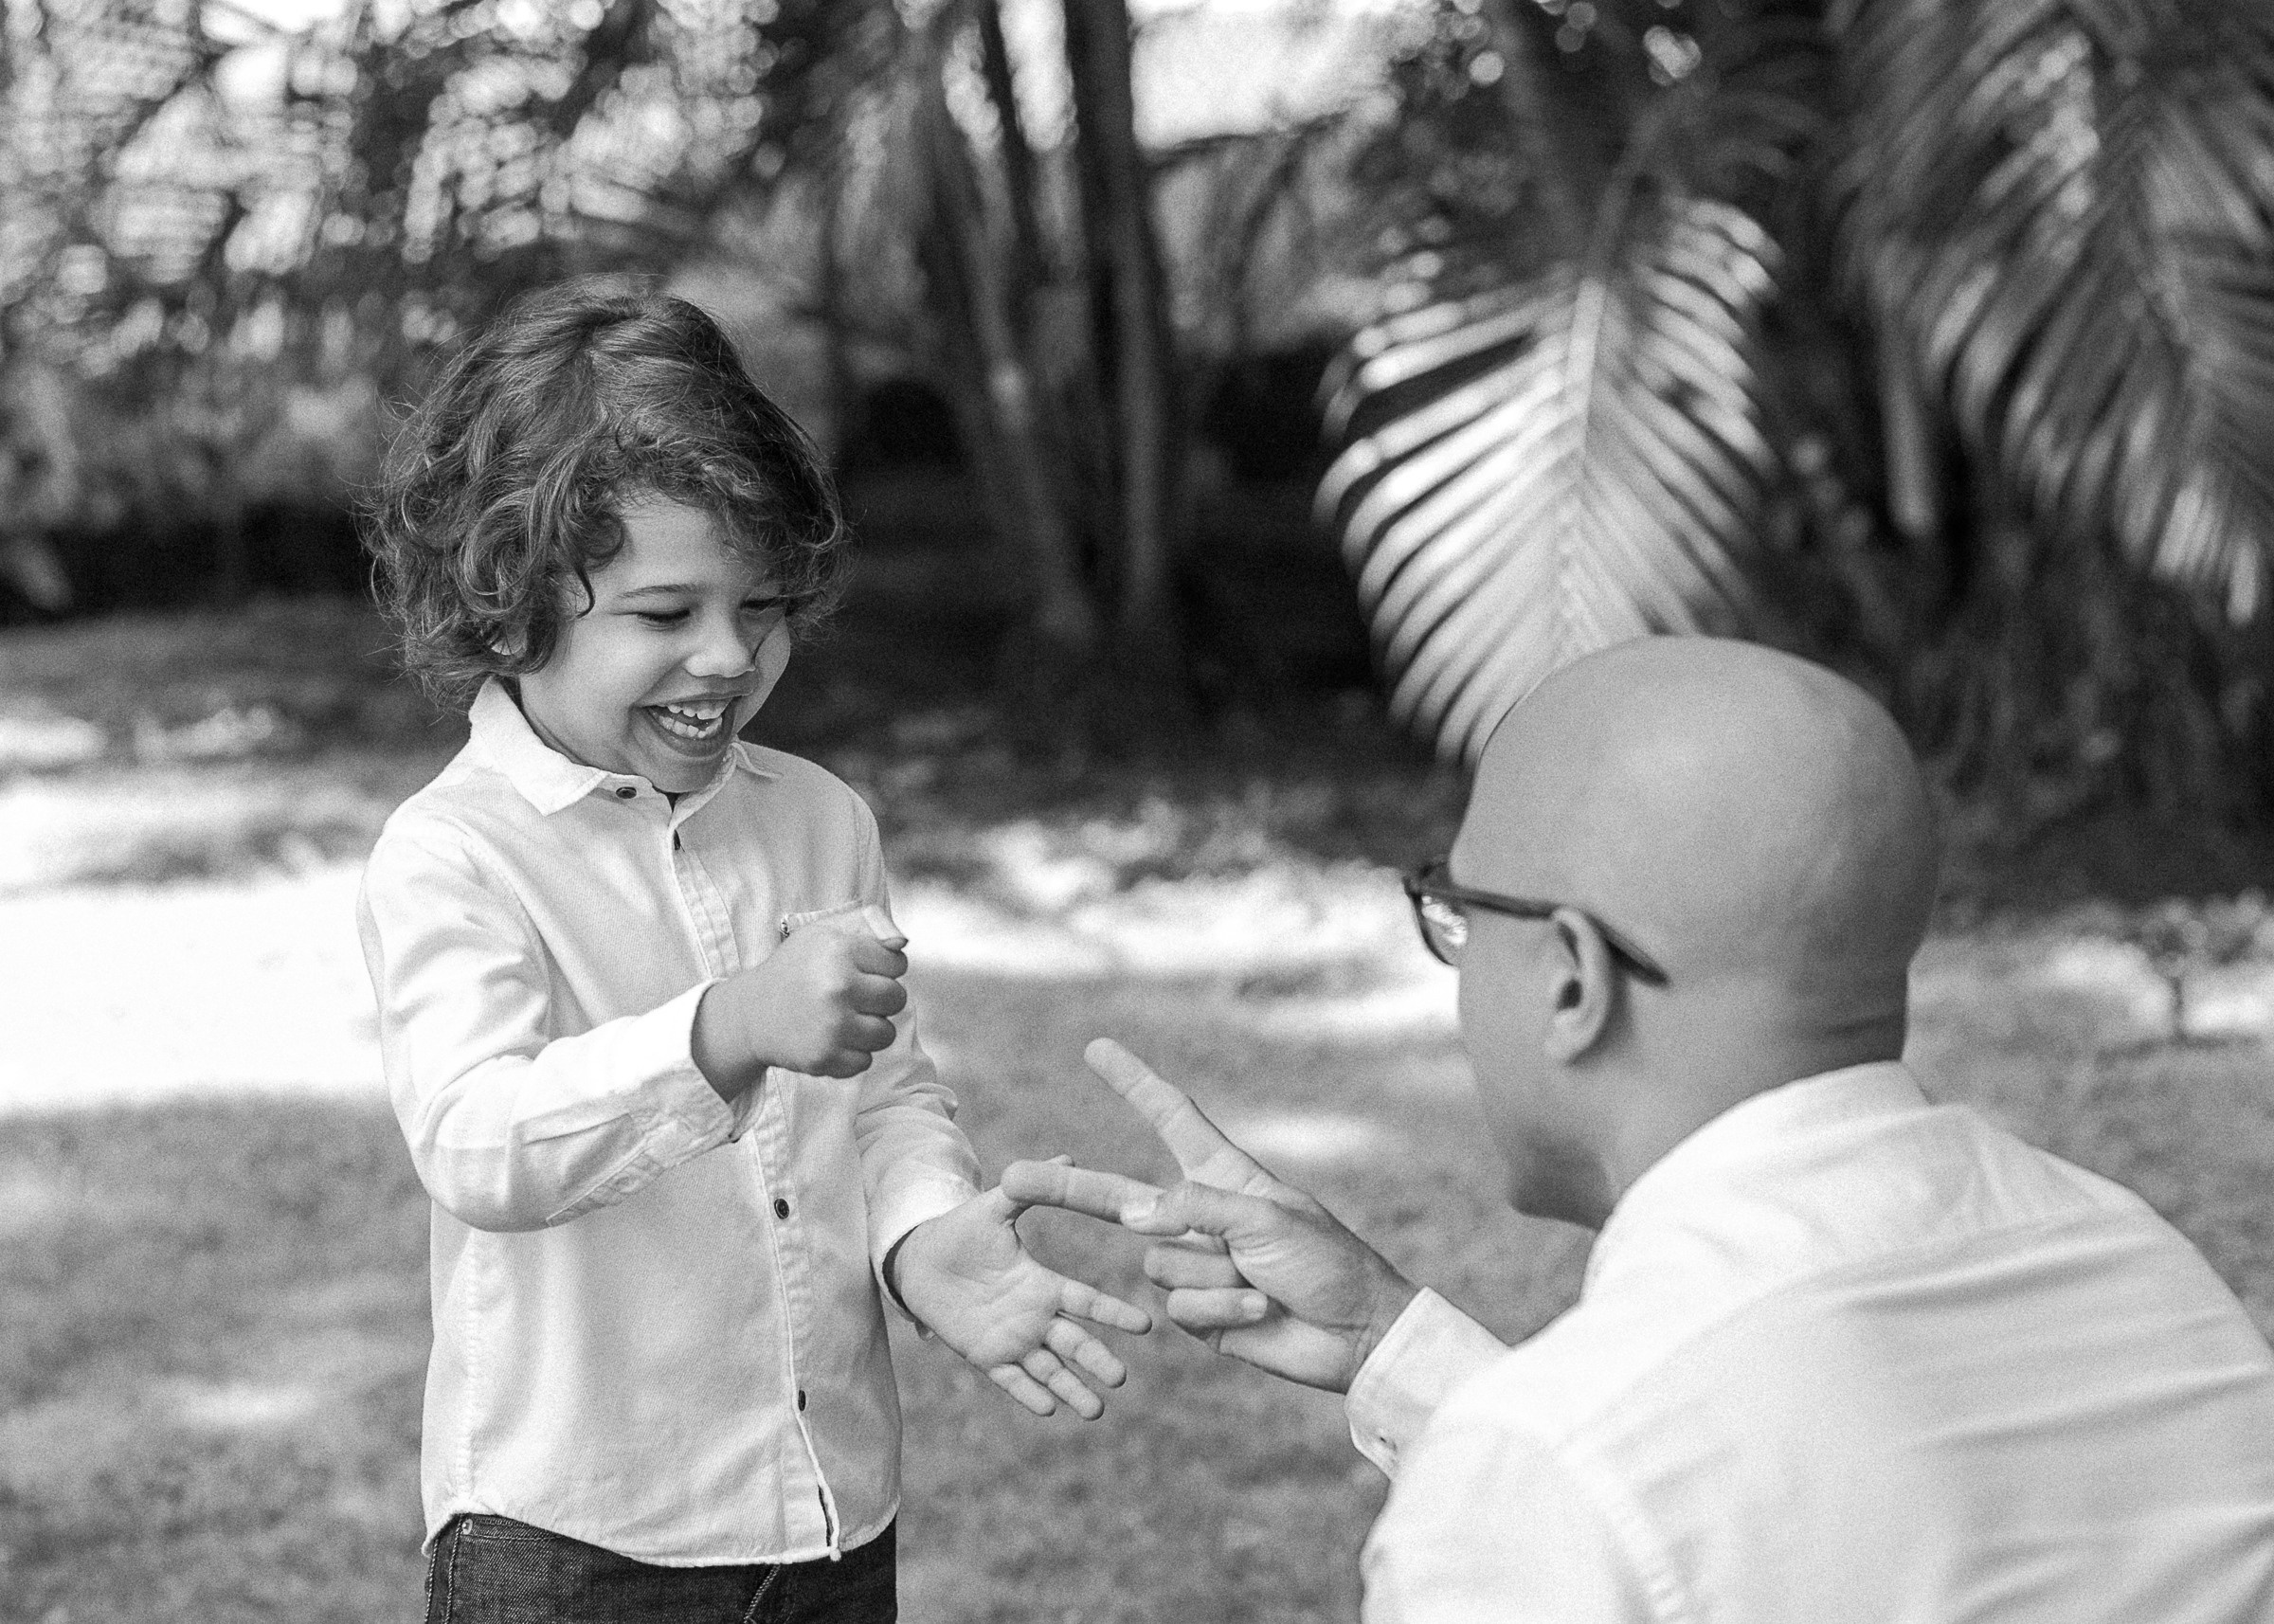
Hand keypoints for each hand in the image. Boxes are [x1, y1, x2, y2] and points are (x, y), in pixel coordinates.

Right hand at [693, 905, 907, 1091]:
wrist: (752, 1013)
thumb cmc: (795, 969)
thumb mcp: (824, 933)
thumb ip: (868, 927)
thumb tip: (902, 942)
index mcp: (841, 951)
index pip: (897, 964)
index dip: (884, 968)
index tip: (862, 971)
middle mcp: (838, 987)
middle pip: (897, 998)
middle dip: (881, 999)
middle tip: (854, 997)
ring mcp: (832, 1026)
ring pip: (885, 1034)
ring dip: (870, 1029)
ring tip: (844, 1019)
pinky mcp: (825, 1057)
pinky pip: (865, 1061)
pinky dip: (851, 1054)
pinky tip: (831, 1038)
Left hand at [887, 1167, 1152, 1418]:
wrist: (919, 1259)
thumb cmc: (961, 1231)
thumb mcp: (995, 1208)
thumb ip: (1027, 1189)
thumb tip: (1067, 1158)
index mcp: (1043, 1284)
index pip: (1086, 1302)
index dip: (1113, 1313)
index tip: (1144, 1325)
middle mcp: (1035, 1317)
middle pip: (1075, 1344)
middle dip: (1098, 1361)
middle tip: (1120, 1379)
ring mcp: (1012, 1340)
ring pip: (1050, 1370)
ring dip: (1072, 1389)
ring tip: (1095, 1410)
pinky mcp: (985, 1356)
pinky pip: (1011, 1380)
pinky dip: (1029, 1394)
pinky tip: (1048, 1409)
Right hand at [999, 1039, 1418, 1394]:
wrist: (1354, 1333)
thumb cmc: (1325, 1261)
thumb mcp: (1266, 1219)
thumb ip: (1196, 1208)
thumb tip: (1131, 1215)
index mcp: (1224, 1176)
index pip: (1170, 1117)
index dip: (1132, 1083)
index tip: (1098, 1049)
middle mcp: (1201, 1216)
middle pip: (1119, 1198)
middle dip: (1067, 1190)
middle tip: (1010, 1178)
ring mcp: (1197, 1265)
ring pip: (1158, 1263)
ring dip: (1212, 1277)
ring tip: (1261, 1283)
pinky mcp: (1199, 1312)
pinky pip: (1177, 1307)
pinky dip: (1218, 1309)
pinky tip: (1258, 1312)